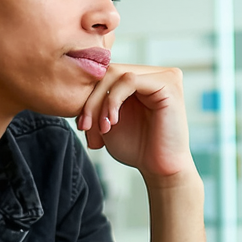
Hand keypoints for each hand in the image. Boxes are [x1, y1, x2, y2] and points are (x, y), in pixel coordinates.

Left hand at [76, 64, 195, 182]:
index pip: (104, 74)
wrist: (159, 169)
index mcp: (140, 79)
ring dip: (100, 104)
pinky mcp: (169, 82)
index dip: (87, 97)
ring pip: (115, 75)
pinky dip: (114, 101)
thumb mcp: (106, 121)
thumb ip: (95, 101)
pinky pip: (129, 80)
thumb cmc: (137, 147)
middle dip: (91, 101)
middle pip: (108, 72)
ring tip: (101, 129)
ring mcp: (163, 75)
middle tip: (85, 128)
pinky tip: (113, 122)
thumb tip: (72, 86)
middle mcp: (153, 73)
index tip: (82, 126)